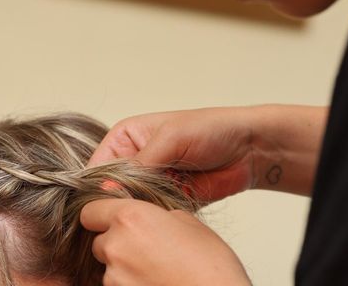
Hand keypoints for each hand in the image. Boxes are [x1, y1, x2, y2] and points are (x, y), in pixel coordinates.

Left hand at [81, 198, 250, 285]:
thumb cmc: (210, 265)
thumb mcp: (187, 222)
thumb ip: (156, 215)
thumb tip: (148, 218)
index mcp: (130, 218)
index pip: (90, 211)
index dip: (101, 215)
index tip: (112, 220)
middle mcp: (116, 246)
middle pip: (99, 242)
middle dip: (116, 244)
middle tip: (145, 249)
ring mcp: (115, 278)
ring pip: (108, 268)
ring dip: (124, 268)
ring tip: (156, 270)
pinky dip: (130, 284)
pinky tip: (154, 283)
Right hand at [89, 105, 326, 198]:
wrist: (249, 149)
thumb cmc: (210, 129)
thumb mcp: (170, 138)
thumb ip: (139, 163)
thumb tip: (110, 189)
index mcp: (125, 138)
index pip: (98, 166)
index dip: (99, 184)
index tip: (109, 198)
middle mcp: (134, 161)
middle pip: (111, 190)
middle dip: (123, 200)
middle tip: (140, 202)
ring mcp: (150, 183)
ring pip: (132, 206)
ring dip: (143, 209)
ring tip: (162, 201)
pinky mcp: (167, 201)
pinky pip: (153, 217)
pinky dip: (159, 218)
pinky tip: (170, 211)